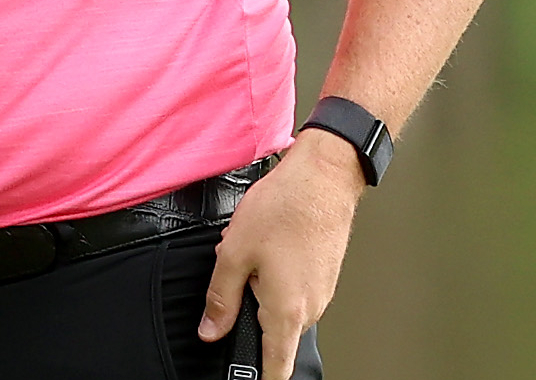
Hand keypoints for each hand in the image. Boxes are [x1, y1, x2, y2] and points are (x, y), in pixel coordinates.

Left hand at [197, 131, 362, 379]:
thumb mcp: (235, 252)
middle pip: (274, 334)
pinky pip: (295, 290)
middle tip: (240, 275)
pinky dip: (278, 274)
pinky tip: (272, 243)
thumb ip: (220, 298)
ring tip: (258, 251)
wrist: (325, 177)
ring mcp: (322, 293)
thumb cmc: (286, 207)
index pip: (275, 368)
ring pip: (283, 308)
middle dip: (251, 312)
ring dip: (264, 289)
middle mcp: (310, 308)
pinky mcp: (325, 276)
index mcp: (287, 312)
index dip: (257, 376)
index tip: (245, 377)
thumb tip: (210, 329)